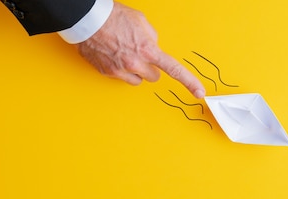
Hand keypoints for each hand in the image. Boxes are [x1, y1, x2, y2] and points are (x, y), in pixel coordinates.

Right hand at [76, 2, 205, 98]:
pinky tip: (114, 55)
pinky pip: (121, 77)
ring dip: (135, 71)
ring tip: (125, 54)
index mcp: (148, 50)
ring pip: (137, 80)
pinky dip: (120, 69)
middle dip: (150, 68)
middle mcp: (135, 64)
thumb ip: (152, 37)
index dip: (189, 82)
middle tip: (141, 55)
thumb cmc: (113, 17)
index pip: (174, 70)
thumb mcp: (141, 21)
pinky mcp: (107, 73)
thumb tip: (153, 47)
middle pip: (154, 77)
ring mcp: (120, 70)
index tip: (199, 92)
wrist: (88, 20)